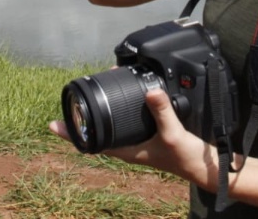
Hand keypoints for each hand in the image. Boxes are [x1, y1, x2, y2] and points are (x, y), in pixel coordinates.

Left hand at [49, 89, 219, 189]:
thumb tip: (149, 91)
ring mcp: (138, 141)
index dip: (72, 134)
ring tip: (91, 95)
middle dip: (83, 118)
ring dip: (99, 113)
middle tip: (71, 102)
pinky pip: (126, 122)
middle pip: (97, 133)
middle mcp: (129, 147)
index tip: (53, 124)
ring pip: (111, 127)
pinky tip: (123, 100)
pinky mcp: (149, 135)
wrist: (205, 166)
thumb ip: (162, 113)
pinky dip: (119, 111)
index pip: (91, 143)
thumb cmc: (186, 157)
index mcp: (127, 151)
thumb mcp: (173, 133)